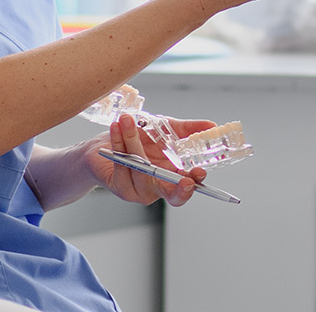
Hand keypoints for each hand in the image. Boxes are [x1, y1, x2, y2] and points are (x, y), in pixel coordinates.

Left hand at [88, 113, 211, 206]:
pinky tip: (116, 128)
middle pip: (171, 195)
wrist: (103, 147)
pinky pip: (123, 165)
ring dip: (133, 141)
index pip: (186, 187)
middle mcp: (157, 188)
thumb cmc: (139, 140)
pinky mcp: (119, 187)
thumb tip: (212, 126)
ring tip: (127, 119)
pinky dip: (119, 142)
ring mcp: (138, 191)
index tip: (199, 173)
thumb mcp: (167, 130)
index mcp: (171, 177)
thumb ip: (189, 130)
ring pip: (142, 170)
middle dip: (180, 189)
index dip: (194, 183)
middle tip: (186, 180)